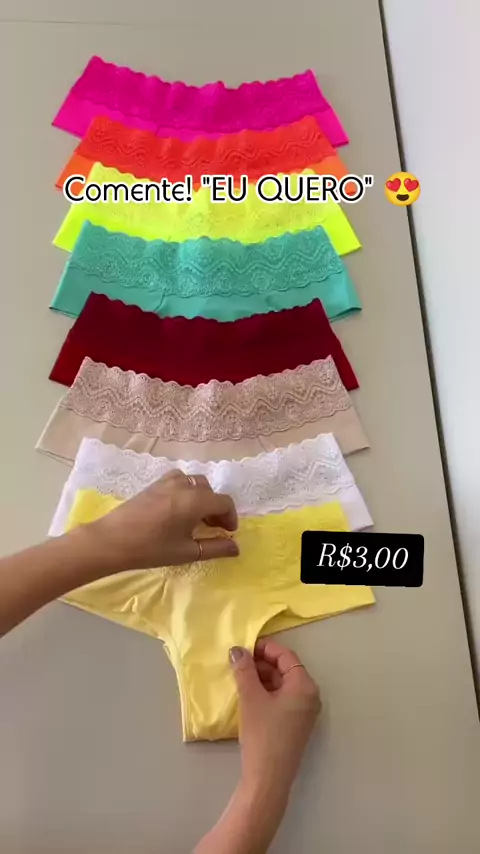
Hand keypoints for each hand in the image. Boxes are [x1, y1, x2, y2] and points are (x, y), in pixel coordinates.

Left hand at [81, 469, 238, 571]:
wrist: (112, 540)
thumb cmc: (152, 548)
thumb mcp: (187, 552)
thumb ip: (215, 548)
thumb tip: (236, 547)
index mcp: (196, 500)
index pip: (224, 502)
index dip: (230, 517)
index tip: (227, 533)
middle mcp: (184, 485)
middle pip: (210, 491)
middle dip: (215, 508)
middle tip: (212, 528)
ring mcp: (167, 481)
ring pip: (194, 482)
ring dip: (201, 497)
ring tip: (195, 518)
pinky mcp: (153, 484)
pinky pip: (179, 480)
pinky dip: (186, 490)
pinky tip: (177, 509)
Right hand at [230, 640, 320, 799]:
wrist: (267, 779)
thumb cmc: (262, 734)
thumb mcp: (251, 698)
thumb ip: (244, 670)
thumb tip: (237, 650)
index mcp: (304, 686)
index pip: (286, 656)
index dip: (264, 648)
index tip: (243, 647)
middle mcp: (310, 696)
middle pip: (286, 669)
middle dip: (262, 664)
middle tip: (238, 662)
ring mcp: (304, 712)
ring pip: (283, 684)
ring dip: (262, 678)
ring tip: (239, 678)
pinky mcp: (296, 724)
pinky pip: (283, 699)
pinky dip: (267, 692)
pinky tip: (248, 695)